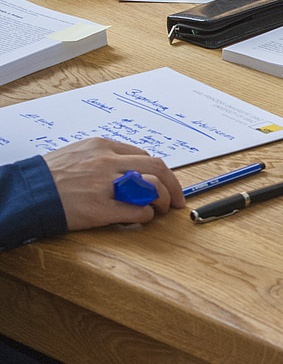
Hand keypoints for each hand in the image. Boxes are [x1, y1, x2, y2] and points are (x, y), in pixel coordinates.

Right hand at [43, 138, 184, 230]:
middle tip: (177, 198)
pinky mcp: (100, 209)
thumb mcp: (78, 154)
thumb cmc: (49, 176)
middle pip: (157, 167)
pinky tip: (143, 217)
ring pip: (153, 186)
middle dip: (173, 184)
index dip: (160, 171)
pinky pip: (138, 210)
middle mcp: (107, 162)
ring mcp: (104, 185)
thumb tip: (130, 169)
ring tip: (162, 208)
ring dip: (164, 199)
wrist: (24, 194)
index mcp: (102, 147)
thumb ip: (104, 158)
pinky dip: (147, 215)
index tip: (164, 181)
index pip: (144, 155)